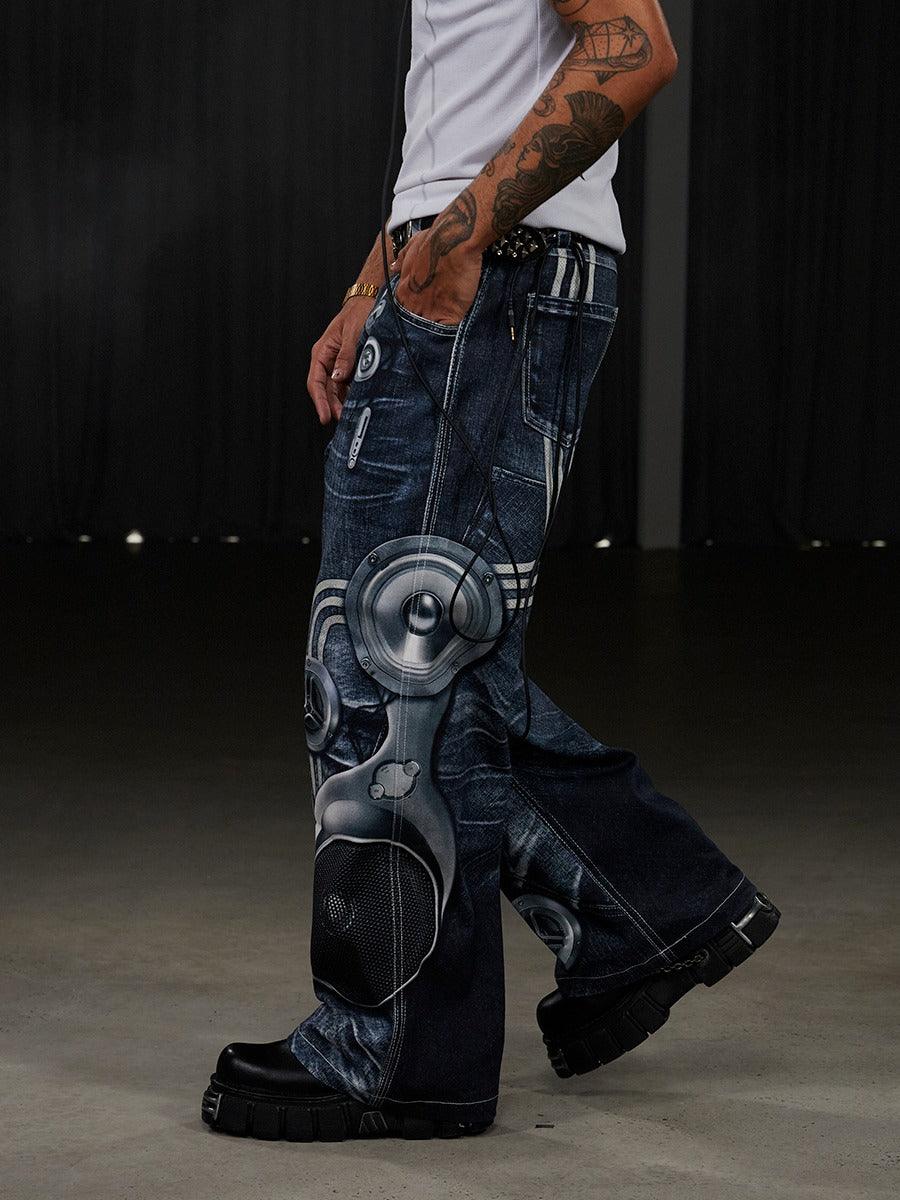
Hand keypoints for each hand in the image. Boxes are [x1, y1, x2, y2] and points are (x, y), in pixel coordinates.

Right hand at [307, 295, 374, 423]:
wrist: (369, 301)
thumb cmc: (359, 312)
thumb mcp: (353, 333)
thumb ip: (346, 356)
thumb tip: (337, 377)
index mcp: (322, 351)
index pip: (316, 382)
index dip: (320, 401)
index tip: (325, 417)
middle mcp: (328, 360)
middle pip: (325, 390)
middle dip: (332, 407)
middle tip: (342, 421)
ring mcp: (338, 364)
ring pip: (336, 390)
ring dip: (342, 403)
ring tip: (351, 416)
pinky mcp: (350, 366)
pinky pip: (347, 384)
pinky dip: (351, 395)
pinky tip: (358, 404)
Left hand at [392, 226, 482, 326]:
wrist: (456, 240)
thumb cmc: (436, 239)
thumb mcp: (413, 245)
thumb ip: (403, 258)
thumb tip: (394, 267)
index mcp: (405, 290)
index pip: (403, 311)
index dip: (413, 313)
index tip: (421, 312)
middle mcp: (414, 303)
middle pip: (414, 324)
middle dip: (422, 325)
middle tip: (429, 327)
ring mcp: (431, 310)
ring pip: (429, 330)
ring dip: (434, 332)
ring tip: (439, 335)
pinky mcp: (450, 314)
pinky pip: (446, 331)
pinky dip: (449, 333)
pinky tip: (452, 331)